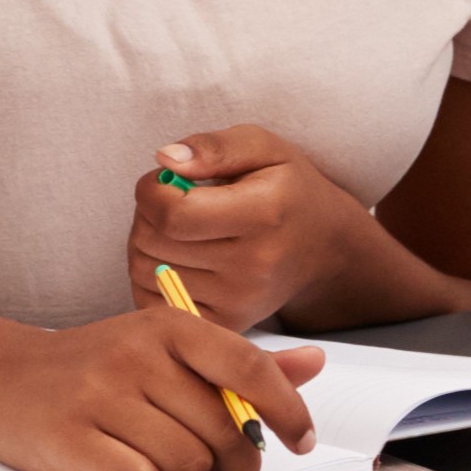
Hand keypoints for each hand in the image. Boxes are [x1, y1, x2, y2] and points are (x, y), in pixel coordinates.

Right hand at [0, 307, 322, 470]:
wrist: (0, 377)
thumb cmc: (96, 366)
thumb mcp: (164, 347)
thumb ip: (237, 362)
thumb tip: (313, 364)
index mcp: (168, 328)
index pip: (249, 368)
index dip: (287, 410)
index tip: (302, 440)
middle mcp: (135, 356)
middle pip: (223, 432)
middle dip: (234, 463)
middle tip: (224, 468)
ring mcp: (100, 397)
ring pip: (187, 463)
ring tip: (169, 463)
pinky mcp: (71, 440)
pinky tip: (129, 468)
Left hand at [134, 128, 378, 332]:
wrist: (325, 249)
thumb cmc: (288, 190)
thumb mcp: (264, 148)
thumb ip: (214, 147)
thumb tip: (164, 160)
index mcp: (262, 214)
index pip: (173, 215)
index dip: (150, 191)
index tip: (162, 180)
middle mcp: (251, 265)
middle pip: (153, 242)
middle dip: (146, 214)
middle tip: (170, 202)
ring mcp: (238, 301)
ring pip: (145, 271)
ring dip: (144, 244)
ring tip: (175, 228)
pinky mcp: (225, 323)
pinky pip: (155, 301)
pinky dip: (153, 276)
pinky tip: (177, 257)